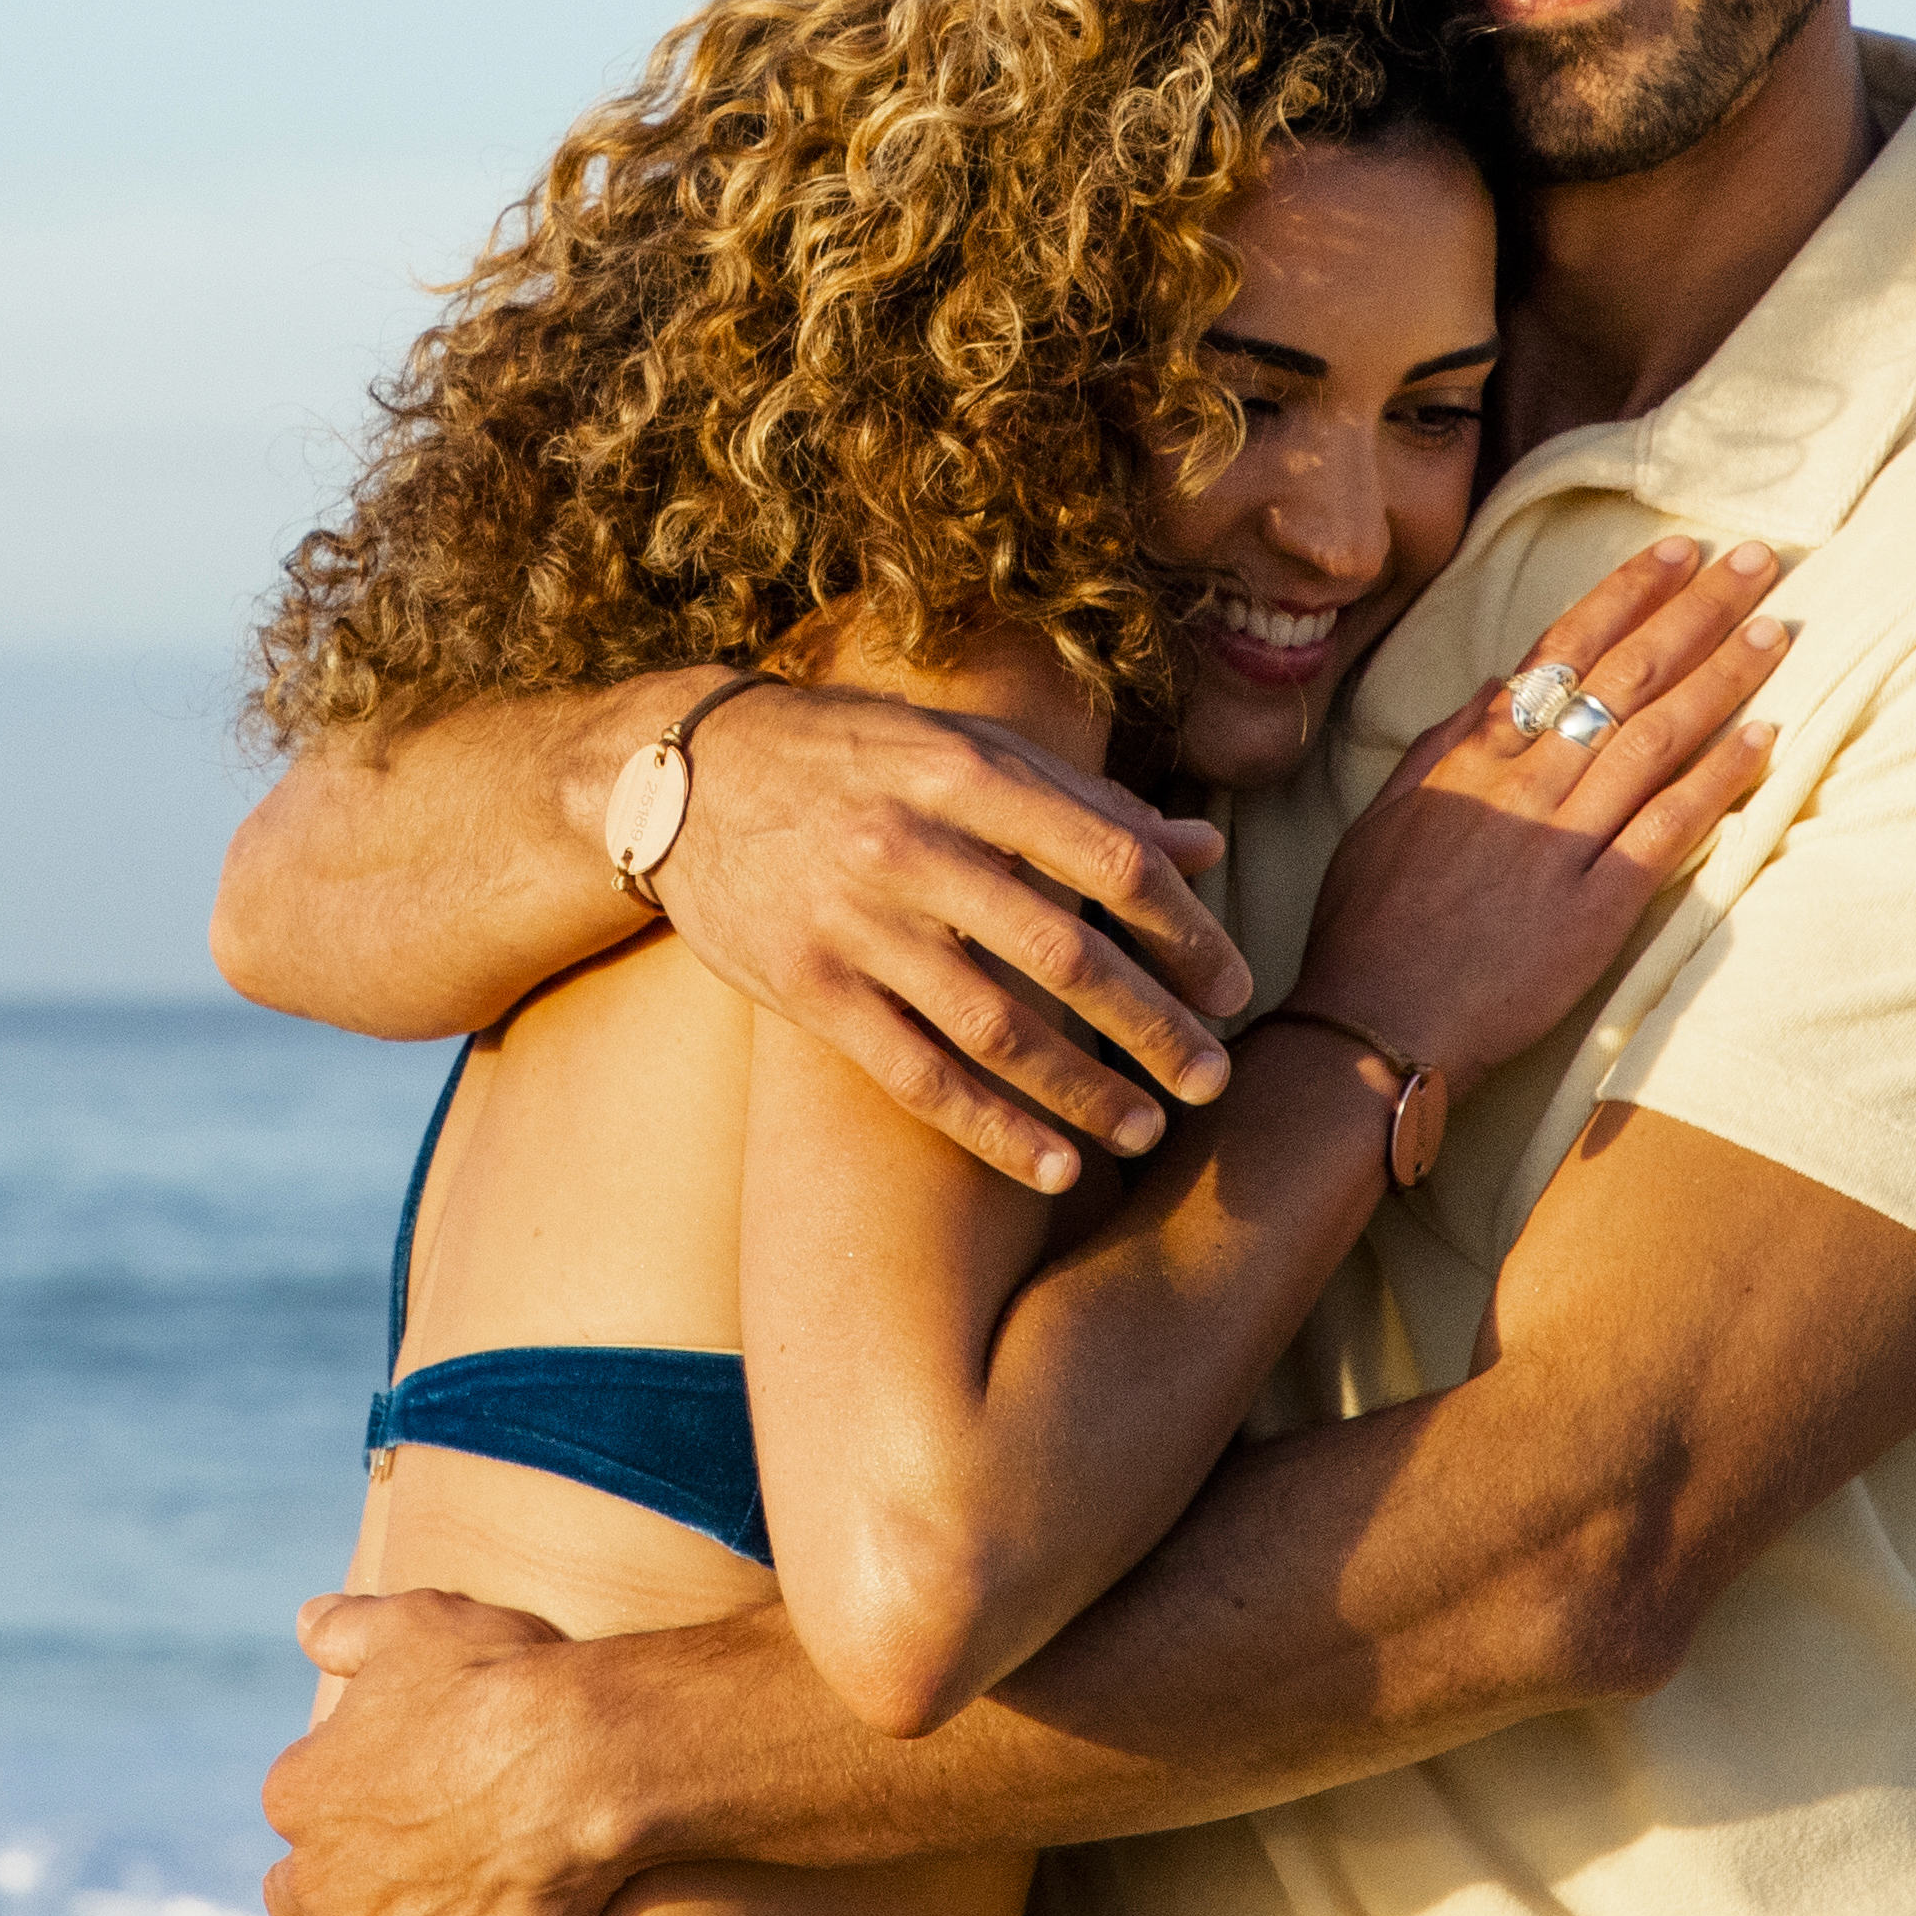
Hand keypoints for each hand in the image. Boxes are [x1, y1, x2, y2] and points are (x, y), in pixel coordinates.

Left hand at [253, 1589, 634, 1915]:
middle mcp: (311, 1866)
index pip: (296, 1817)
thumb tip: (305, 1622)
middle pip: (295, 1899)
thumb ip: (351, 1626)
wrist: (574, 1763)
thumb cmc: (504, 1683)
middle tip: (364, 1907)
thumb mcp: (417, 1624)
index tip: (369, 1825)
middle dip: (320, 1903)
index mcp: (304, 1784)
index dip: (332, 1824)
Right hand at [642, 684, 1247, 1194]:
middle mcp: (913, 847)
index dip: (1186, 932)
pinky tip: (1054, 1168)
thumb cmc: (847, 754)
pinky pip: (915, 1074)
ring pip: (996, 1028)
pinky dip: (993, 1129)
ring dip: (1085, 1090)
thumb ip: (1084, 801)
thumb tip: (1204, 848)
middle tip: (1214, 1077)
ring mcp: (855, 923)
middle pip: (1066, 954)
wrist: (683, 776)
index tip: (1232, 987)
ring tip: (1148, 1131)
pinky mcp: (807, 987)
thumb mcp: (962, 747)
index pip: (1109, 859)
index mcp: (967, 774)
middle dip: (1155, 1026)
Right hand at [1295, 539, 1793, 1095]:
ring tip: (1775, 633)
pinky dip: (1717, 781)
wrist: (1376, 1025)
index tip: (1680, 553)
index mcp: (1472, 755)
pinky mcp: (1593, 909)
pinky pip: (1667, 831)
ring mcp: (1560, 844)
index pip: (1563, 650)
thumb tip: (1499, 686)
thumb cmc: (1371, 926)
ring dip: (1721, 679)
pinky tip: (1765, 741)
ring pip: (1654, 738)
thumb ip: (1445, 745)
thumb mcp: (1388, 815)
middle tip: (1756, 564)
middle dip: (1696, 612)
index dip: (1628, 594)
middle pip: (1623, 676)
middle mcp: (1522, 784)